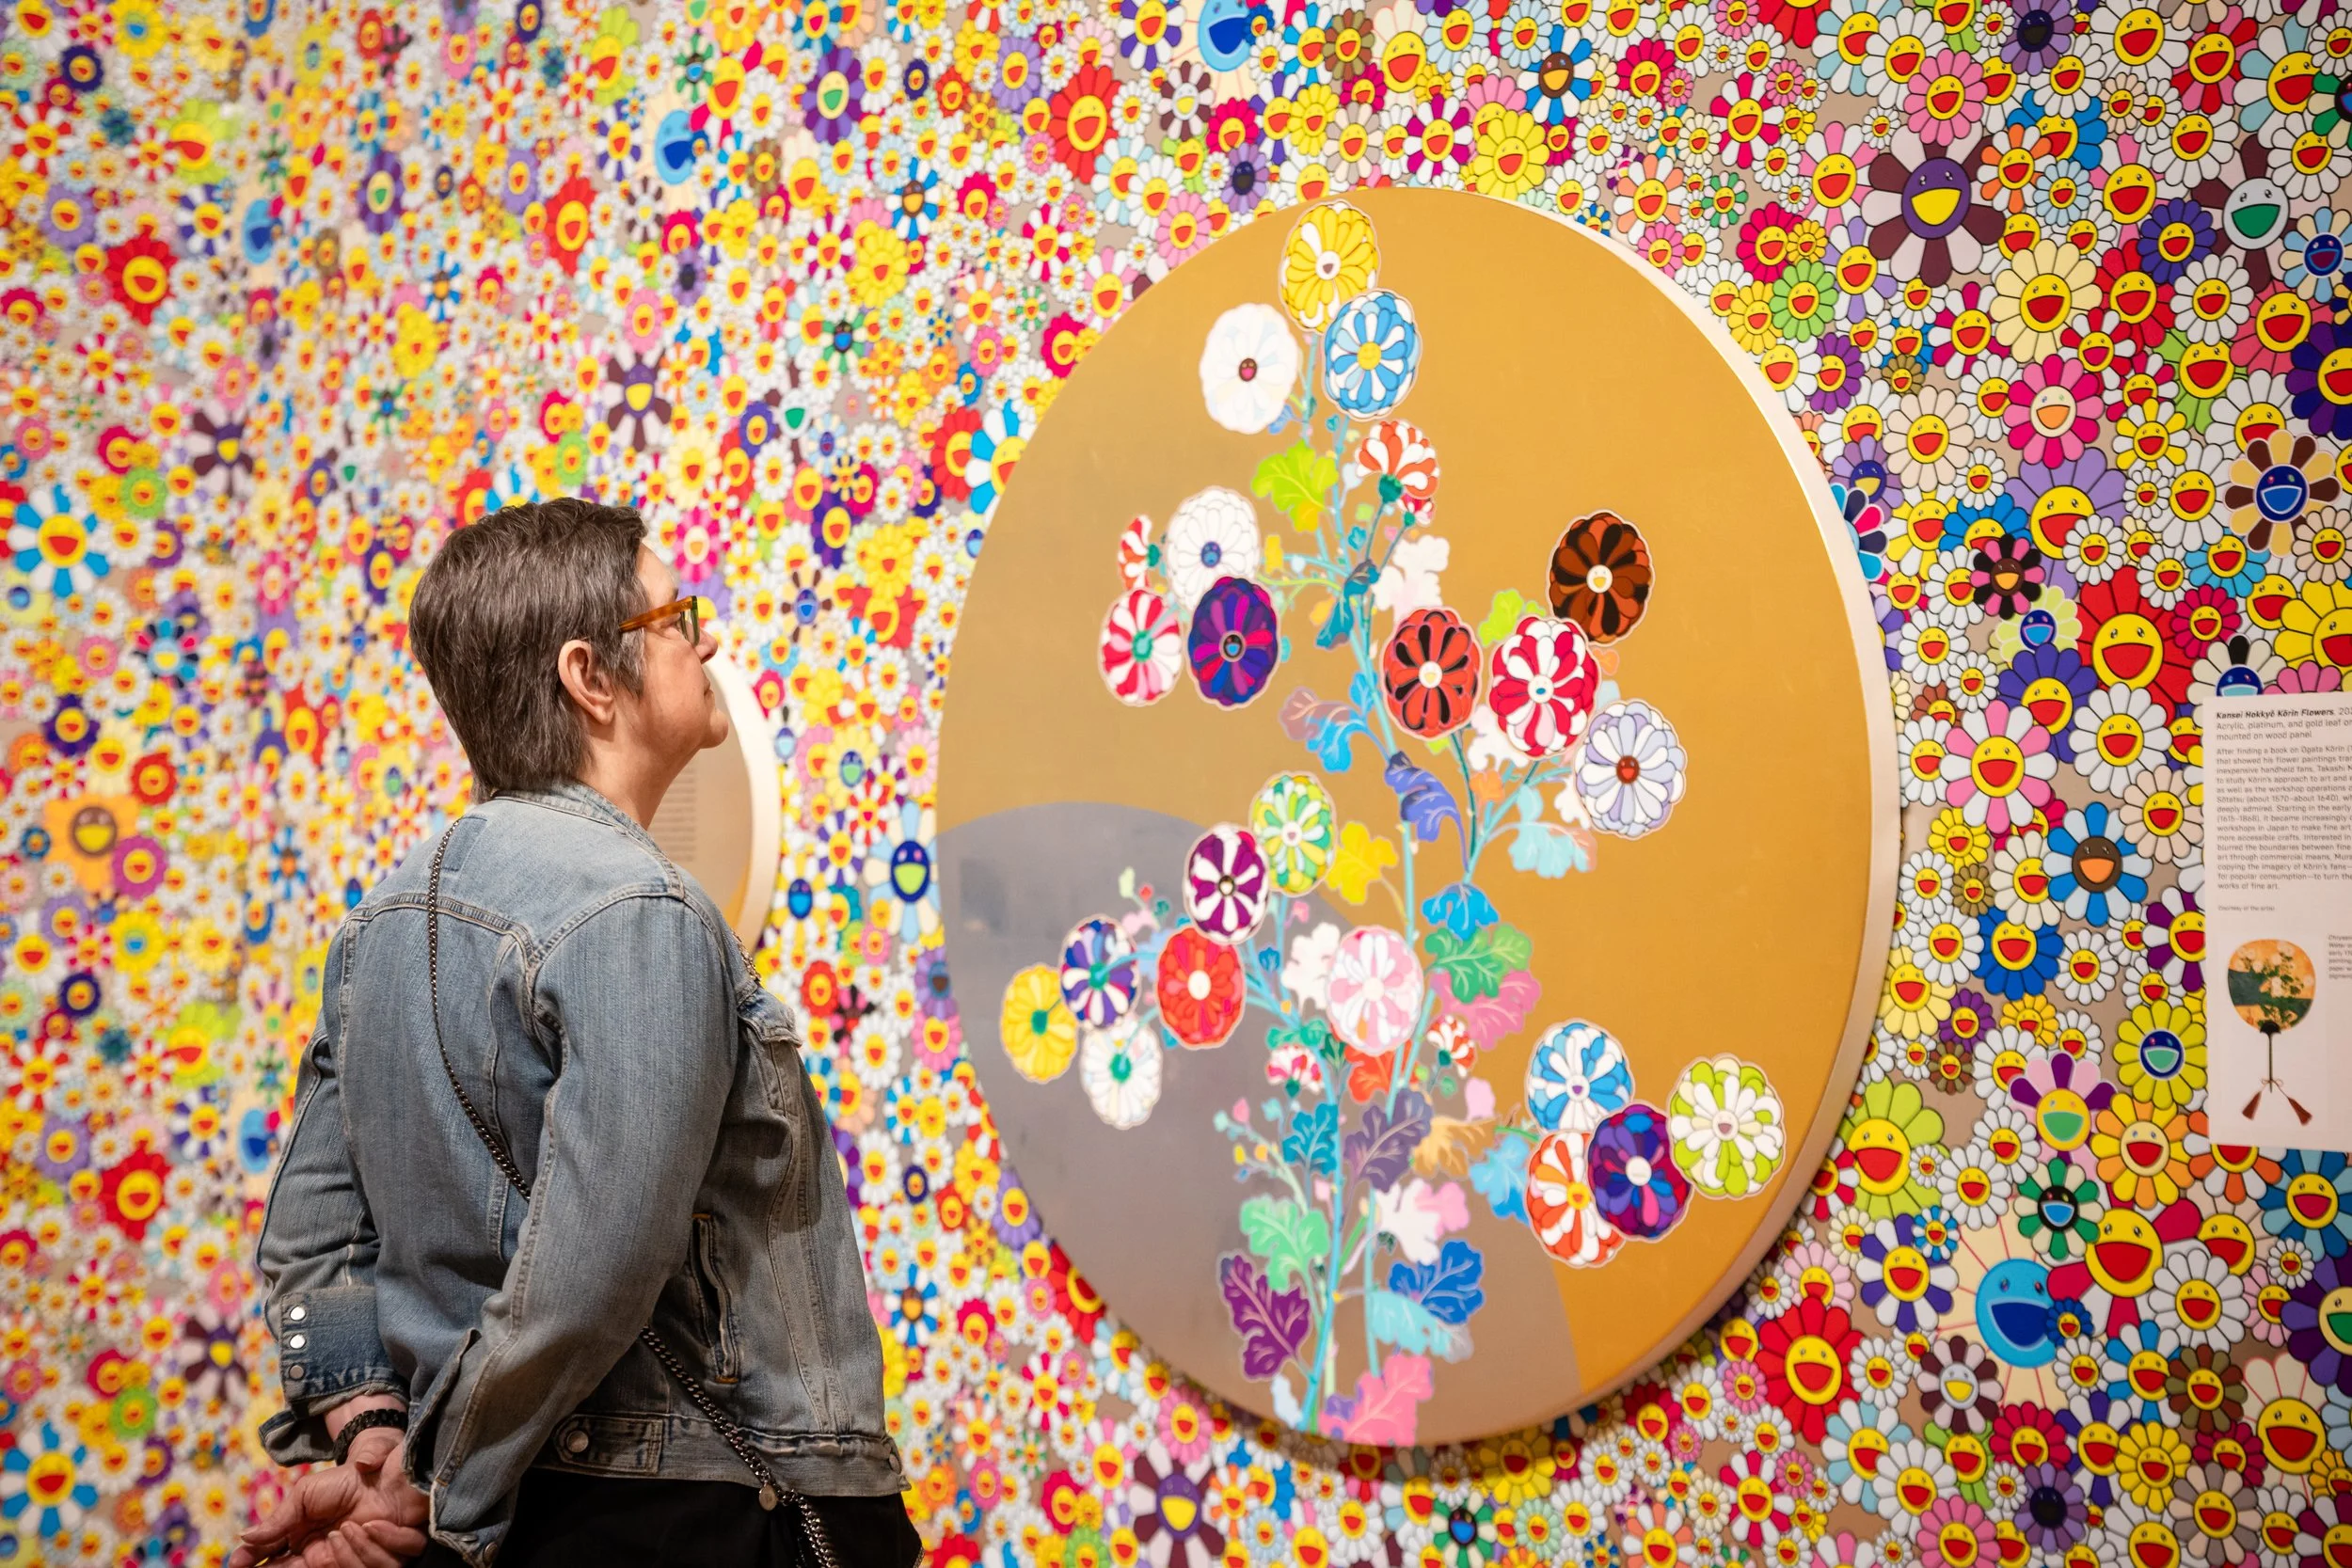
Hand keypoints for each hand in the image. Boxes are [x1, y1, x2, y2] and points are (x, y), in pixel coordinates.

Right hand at [228, 1427, 430, 1567]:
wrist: (381, 1468)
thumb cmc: (343, 1481)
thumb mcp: (304, 1495)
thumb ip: (278, 1519)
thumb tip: (244, 1537)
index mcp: (304, 1545)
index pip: (275, 1563)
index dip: (256, 1563)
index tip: (239, 1564)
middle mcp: (325, 1557)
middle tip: (294, 1560)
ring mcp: (354, 1558)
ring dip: (346, 1553)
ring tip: (345, 1529)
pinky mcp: (385, 1555)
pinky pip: (382, 1566)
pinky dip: (380, 1543)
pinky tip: (374, 1526)